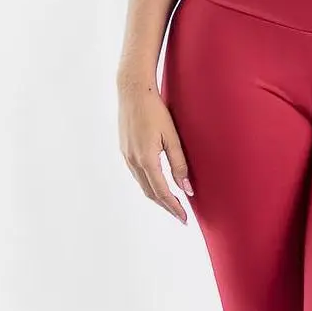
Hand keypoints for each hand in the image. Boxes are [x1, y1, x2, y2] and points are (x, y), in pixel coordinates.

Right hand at [119, 83, 192, 224]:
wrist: (133, 92)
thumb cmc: (156, 111)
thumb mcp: (172, 137)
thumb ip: (179, 164)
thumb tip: (186, 188)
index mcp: (147, 159)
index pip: (162, 192)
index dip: (174, 208)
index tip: (184, 219)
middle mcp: (134, 161)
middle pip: (151, 193)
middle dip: (166, 206)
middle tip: (181, 216)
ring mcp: (127, 156)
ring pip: (143, 185)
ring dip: (157, 197)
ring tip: (172, 204)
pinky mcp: (124, 150)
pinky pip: (137, 175)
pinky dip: (149, 185)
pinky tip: (158, 184)